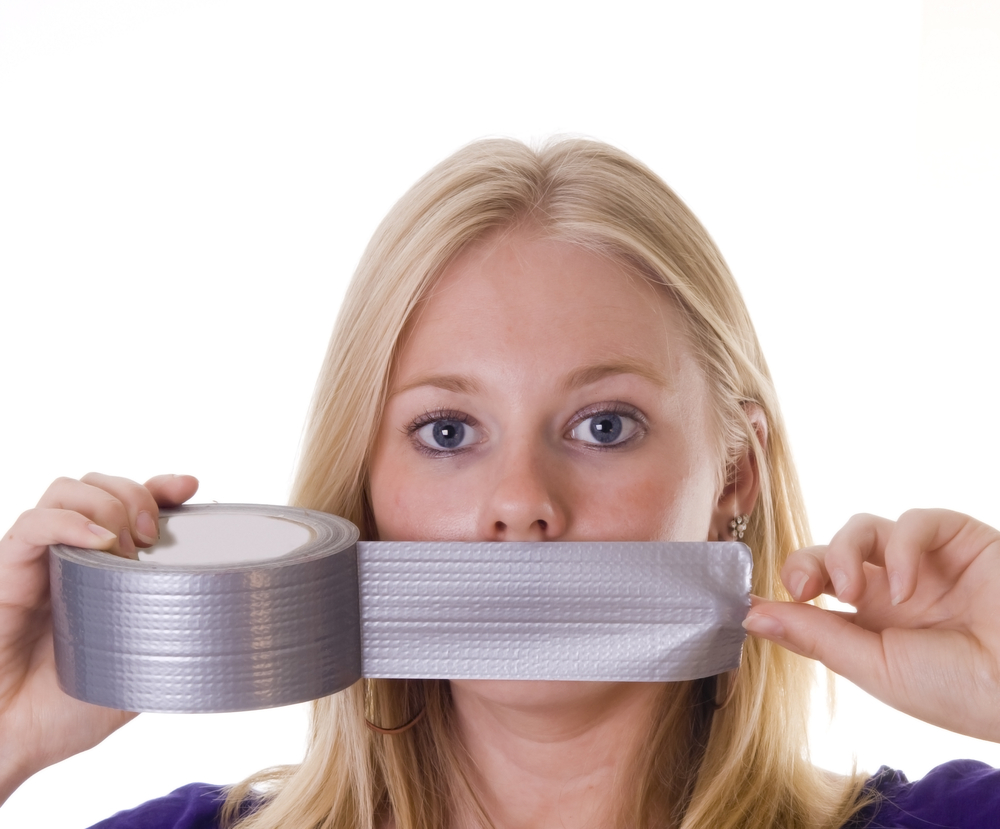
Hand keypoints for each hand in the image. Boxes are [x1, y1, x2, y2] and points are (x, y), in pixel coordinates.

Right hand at [0, 472, 198, 803]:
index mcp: (104, 568)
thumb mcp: (140, 671)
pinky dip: (67, 521)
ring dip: (107, 504)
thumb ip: (172, 645)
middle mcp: (70, 555)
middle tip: (154, 537)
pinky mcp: (6, 573)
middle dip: (136, 493)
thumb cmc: (67, 710)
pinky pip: (30, 526)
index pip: (132, 503)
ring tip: (126, 547)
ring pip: (67, 491)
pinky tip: (98, 539)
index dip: (161, 487)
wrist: (11, 742)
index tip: (190, 488)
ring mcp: (37, 561)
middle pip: (101, 484)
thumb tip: (228, 632)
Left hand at [743, 509, 999, 741]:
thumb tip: (750, 617)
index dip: (782, 586)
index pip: (813, 590)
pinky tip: (910, 585)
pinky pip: (915, 521)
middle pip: (830, 551)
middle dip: (807, 562)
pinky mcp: (959, 540)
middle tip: (803, 586)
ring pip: (863, 527)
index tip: (748, 600)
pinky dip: (904, 546)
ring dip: (845, 550)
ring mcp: (926, 563)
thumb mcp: (875, 667)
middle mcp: (894, 589)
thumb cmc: (960, 690)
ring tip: (854, 588)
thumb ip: (815, 636)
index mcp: (871, 624)